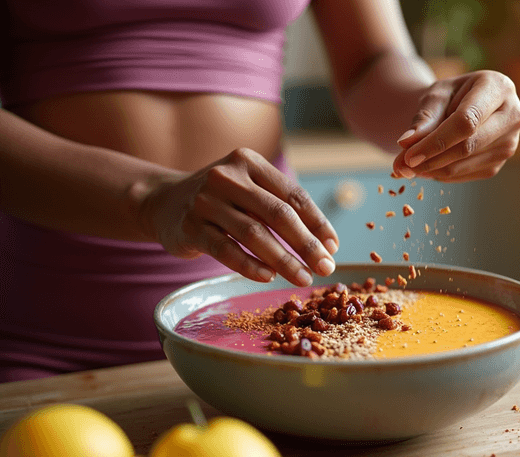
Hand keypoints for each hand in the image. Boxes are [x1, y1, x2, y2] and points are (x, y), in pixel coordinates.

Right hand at [135, 148, 338, 286]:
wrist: (163, 202)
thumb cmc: (221, 201)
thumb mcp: (249, 190)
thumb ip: (281, 208)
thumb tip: (325, 245)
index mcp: (250, 162)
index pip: (293, 195)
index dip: (317, 223)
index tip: (333, 247)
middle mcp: (227, 176)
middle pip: (278, 214)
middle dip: (306, 244)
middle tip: (326, 267)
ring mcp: (205, 200)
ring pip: (254, 233)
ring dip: (284, 259)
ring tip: (303, 278)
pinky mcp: (189, 226)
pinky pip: (226, 249)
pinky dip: (250, 265)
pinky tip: (268, 277)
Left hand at [393, 70, 519, 182]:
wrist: (464, 105)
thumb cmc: (450, 96)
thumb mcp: (435, 96)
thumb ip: (423, 118)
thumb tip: (406, 144)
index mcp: (498, 87)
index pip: (466, 121)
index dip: (436, 141)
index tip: (408, 155)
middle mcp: (513, 114)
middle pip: (469, 145)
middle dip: (432, 158)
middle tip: (401, 167)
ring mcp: (510, 141)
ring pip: (467, 163)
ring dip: (433, 169)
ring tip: (408, 167)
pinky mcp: (502, 160)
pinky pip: (469, 174)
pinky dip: (444, 174)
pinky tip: (428, 167)